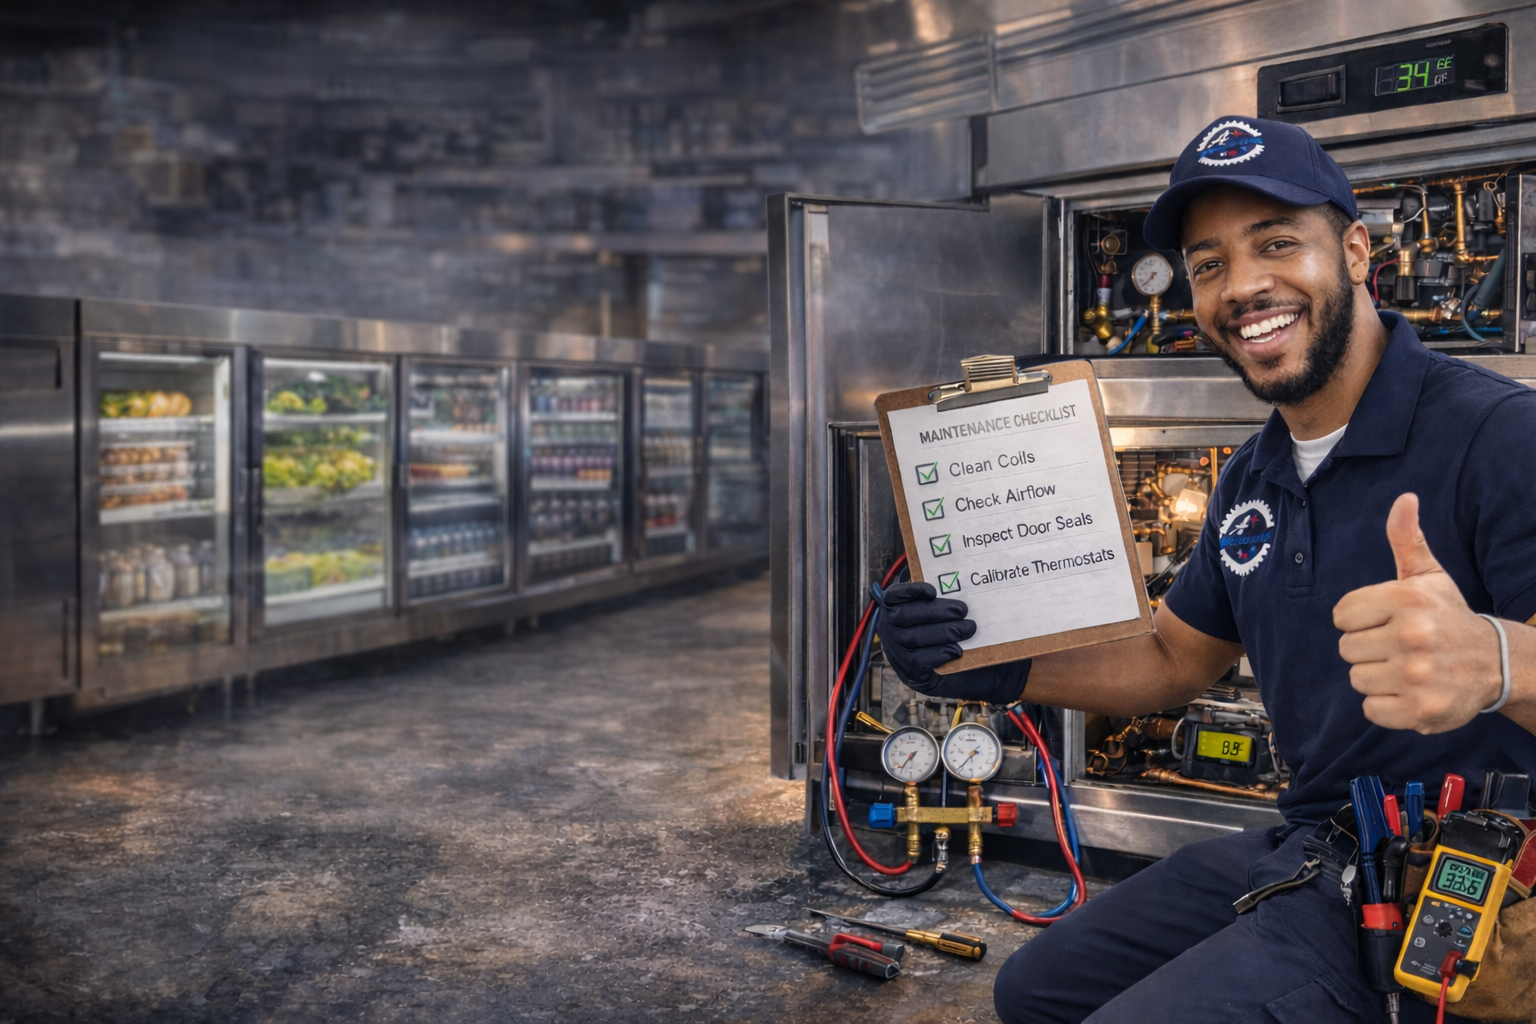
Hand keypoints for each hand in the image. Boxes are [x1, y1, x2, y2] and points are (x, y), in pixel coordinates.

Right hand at [875, 581, 1029, 703]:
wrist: (978, 673)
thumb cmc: (962, 637)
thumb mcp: (951, 616)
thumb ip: (947, 601)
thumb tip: (960, 582)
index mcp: (897, 612)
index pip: (892, 597)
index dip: (909, 590)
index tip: (932, 590)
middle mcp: (891, 632)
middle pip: (902, 615)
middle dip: (933, 610)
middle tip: (962, 610)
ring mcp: (898, 654)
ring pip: (912, 637)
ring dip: (942, 631)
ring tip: (968, 629)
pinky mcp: (910, 674)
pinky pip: (918, 660)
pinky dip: (938, 653)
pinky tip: (956, 650)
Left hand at [1333, 493, 1502, 733]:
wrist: (1495, 663)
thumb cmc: (1448, 616)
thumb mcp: (1428, 575)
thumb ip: (1406, 538)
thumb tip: (1405, 499)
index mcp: (1406, 600)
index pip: (1341, 615)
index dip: (1359, 619)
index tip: (1386, 620)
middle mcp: (1412, 636)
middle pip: (1346, 649)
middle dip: (1368, 648)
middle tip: (1399, 646)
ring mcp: (1418, 676)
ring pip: (1357, 679)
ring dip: (1377, 677)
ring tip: (1406, 667)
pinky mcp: (1422, 710)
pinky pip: (1371, 710)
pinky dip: (1386, 705)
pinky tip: (1410, 690)